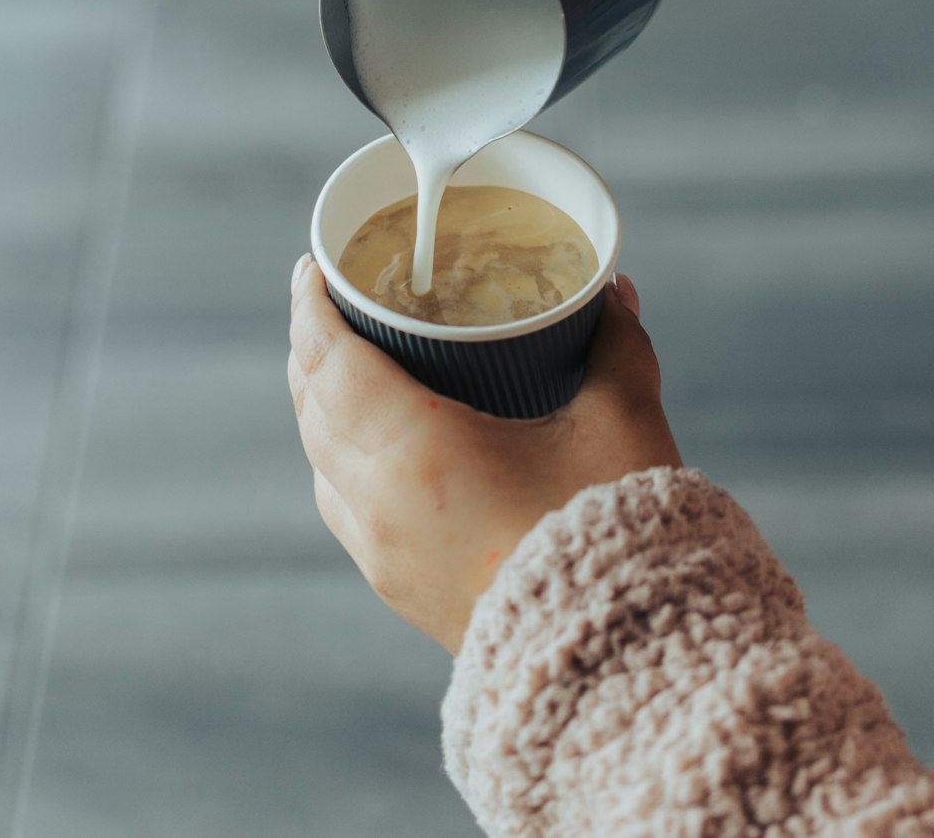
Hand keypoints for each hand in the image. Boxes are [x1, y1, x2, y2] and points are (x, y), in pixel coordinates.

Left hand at [288, 259, 681, 654]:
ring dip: (322, 402)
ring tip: (350, 363)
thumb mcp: (622, 424)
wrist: (618, 667)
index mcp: (416, 451)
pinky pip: (343, 503)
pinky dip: (341, 455)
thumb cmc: (615, 538)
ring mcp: (382, 552)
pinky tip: (377, 443)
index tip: (313, 267)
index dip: (312, 307)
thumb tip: (614, 292)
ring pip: (321, 458)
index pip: (330, 360)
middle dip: (313, 346)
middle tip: (335, 301)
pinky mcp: (399, 587)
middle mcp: (378, 502)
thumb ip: (616, 347)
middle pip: (313, 405)